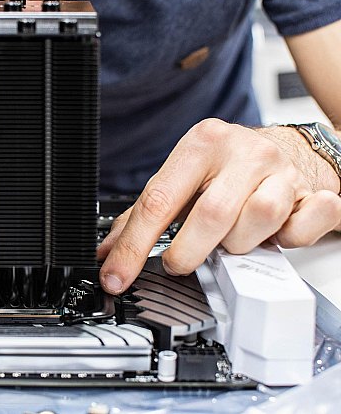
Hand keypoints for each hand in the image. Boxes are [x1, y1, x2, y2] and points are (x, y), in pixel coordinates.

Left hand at [97, 118, 340, 294]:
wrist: (286, 149)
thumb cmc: (226, 169)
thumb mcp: (181, 181)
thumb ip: (141, 217)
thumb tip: (107, 253)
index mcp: (202, 144)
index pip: (158, 200)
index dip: (133, 247)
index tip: (117, 276)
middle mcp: (244, 152)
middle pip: (210, 214)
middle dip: (188, 253)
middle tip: (181, 261)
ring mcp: (282, 171)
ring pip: (258, 219)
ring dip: (239, 245)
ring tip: (231, 239)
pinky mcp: (314, 192)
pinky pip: (304, 225)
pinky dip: (289, 239)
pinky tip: (274, 236)